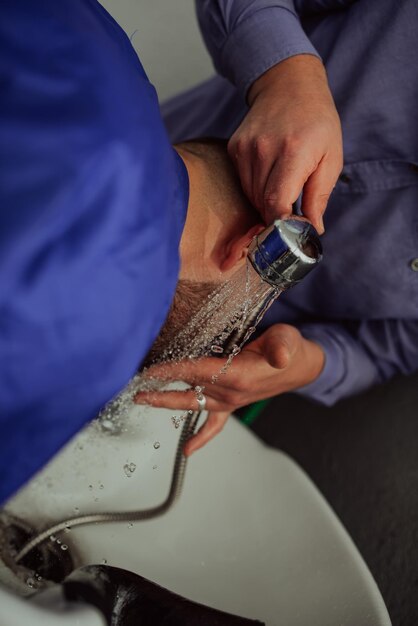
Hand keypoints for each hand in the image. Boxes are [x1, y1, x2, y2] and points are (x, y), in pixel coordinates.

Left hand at [134, 324, 323, 455]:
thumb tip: (279, 355)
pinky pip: (214, 425)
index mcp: (240, 376)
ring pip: (194, 404)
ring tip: (144, 400)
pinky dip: (201, 437)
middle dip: (161, 393)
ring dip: (168, 403)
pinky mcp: (233, 403)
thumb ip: (281, 347)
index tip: (151, 370)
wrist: (301, 365)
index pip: (198, 372)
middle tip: (138, 392)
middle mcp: (232, 393)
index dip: (174, 370)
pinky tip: (188, 450)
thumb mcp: (287, 340)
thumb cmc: (290, 348)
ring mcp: (231, 401)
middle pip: (189, 392)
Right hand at [228, 55, 342, 231]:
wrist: (289, 85)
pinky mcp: (234, 148)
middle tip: (292, 217)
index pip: (276, 203)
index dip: (282, 225)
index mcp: (293, 152)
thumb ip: (320, 197)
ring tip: (283, 194)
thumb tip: (313, 230)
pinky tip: (270, 177)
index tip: (292, 233)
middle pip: (262, 203)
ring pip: (250, 196)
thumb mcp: (332, 159)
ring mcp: (245, 148)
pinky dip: (255, 188)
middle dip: (277, 216)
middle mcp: (264, 150)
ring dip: (266, 203)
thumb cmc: (318, 123)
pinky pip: (242, 182)